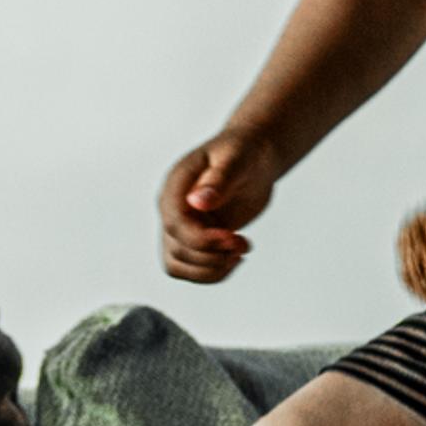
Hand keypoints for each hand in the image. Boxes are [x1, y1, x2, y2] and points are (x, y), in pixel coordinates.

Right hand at [159, 130, 279, 282]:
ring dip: (211, 268)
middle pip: (177, 249)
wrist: (253, 160)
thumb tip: (197, 201)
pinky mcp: (194, 240)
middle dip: (212, 255)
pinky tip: (235, 257)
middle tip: (242, 243)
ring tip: (239, 252)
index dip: (201, 239)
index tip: (231, 237)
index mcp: (176, 186)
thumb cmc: (243, 153)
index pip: (174, 224)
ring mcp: (182, 226)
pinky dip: (213, 273)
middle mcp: (172, 209)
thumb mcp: (235, 160)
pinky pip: (191, 270)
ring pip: (178, 265)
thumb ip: (218, 180)